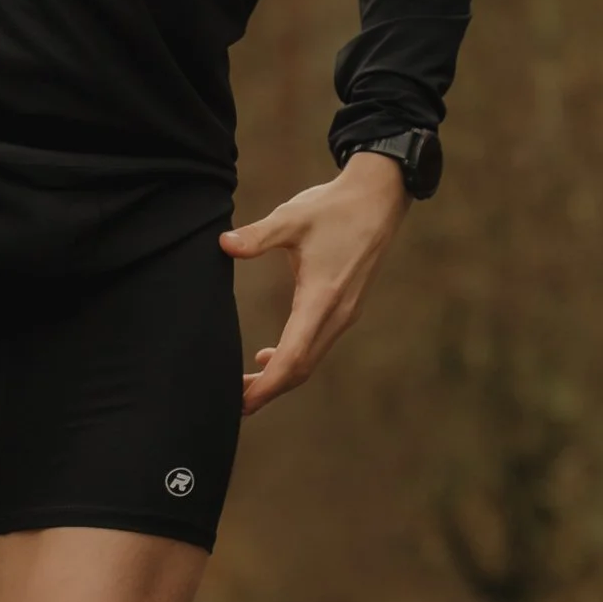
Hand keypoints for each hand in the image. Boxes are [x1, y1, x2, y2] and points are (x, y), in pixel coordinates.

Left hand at [221, 151, 408, 412]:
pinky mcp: (345, 309)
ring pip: (310, 361)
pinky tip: (268, 357)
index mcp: (322, 298)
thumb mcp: (292, 217)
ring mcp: (344, 314)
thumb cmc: (333, 207)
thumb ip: (258, 235)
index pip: (293, 356)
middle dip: (267, 390)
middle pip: (301, 369)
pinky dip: (293, 360)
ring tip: (245, 388)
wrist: (378, 198)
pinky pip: (317, 346)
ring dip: (279, 378)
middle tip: (231, 402)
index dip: (266, 384)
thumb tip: (224, 244)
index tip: (241, 399)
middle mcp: (337, 314)